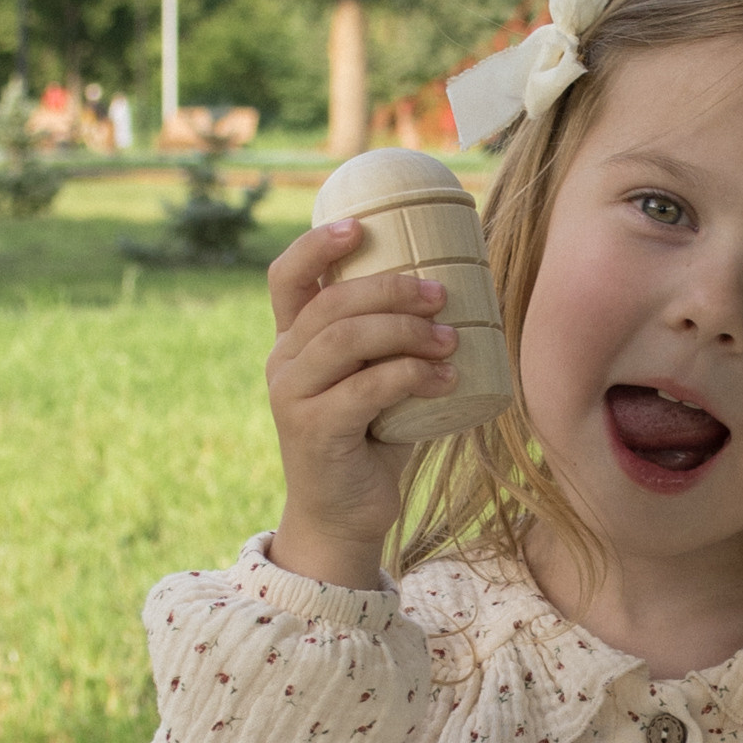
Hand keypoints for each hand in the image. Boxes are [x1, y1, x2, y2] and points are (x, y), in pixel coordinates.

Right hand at [263, 218, 462, 586]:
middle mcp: (284, 362)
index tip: (360, 226)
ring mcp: (293, 396)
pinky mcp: (313, 430)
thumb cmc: (370, 440)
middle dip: (393, 289)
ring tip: (451, 340)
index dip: (318, 245)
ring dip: (407, 331)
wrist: (344, 516)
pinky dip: (412, 375)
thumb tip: (459, 290)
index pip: (288, 277)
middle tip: (442, 295)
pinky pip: (365, 387)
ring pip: (347, 338)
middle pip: (333, 302)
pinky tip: (446, 379)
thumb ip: (393, 342)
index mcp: (293, 341)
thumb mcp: (377, 380)